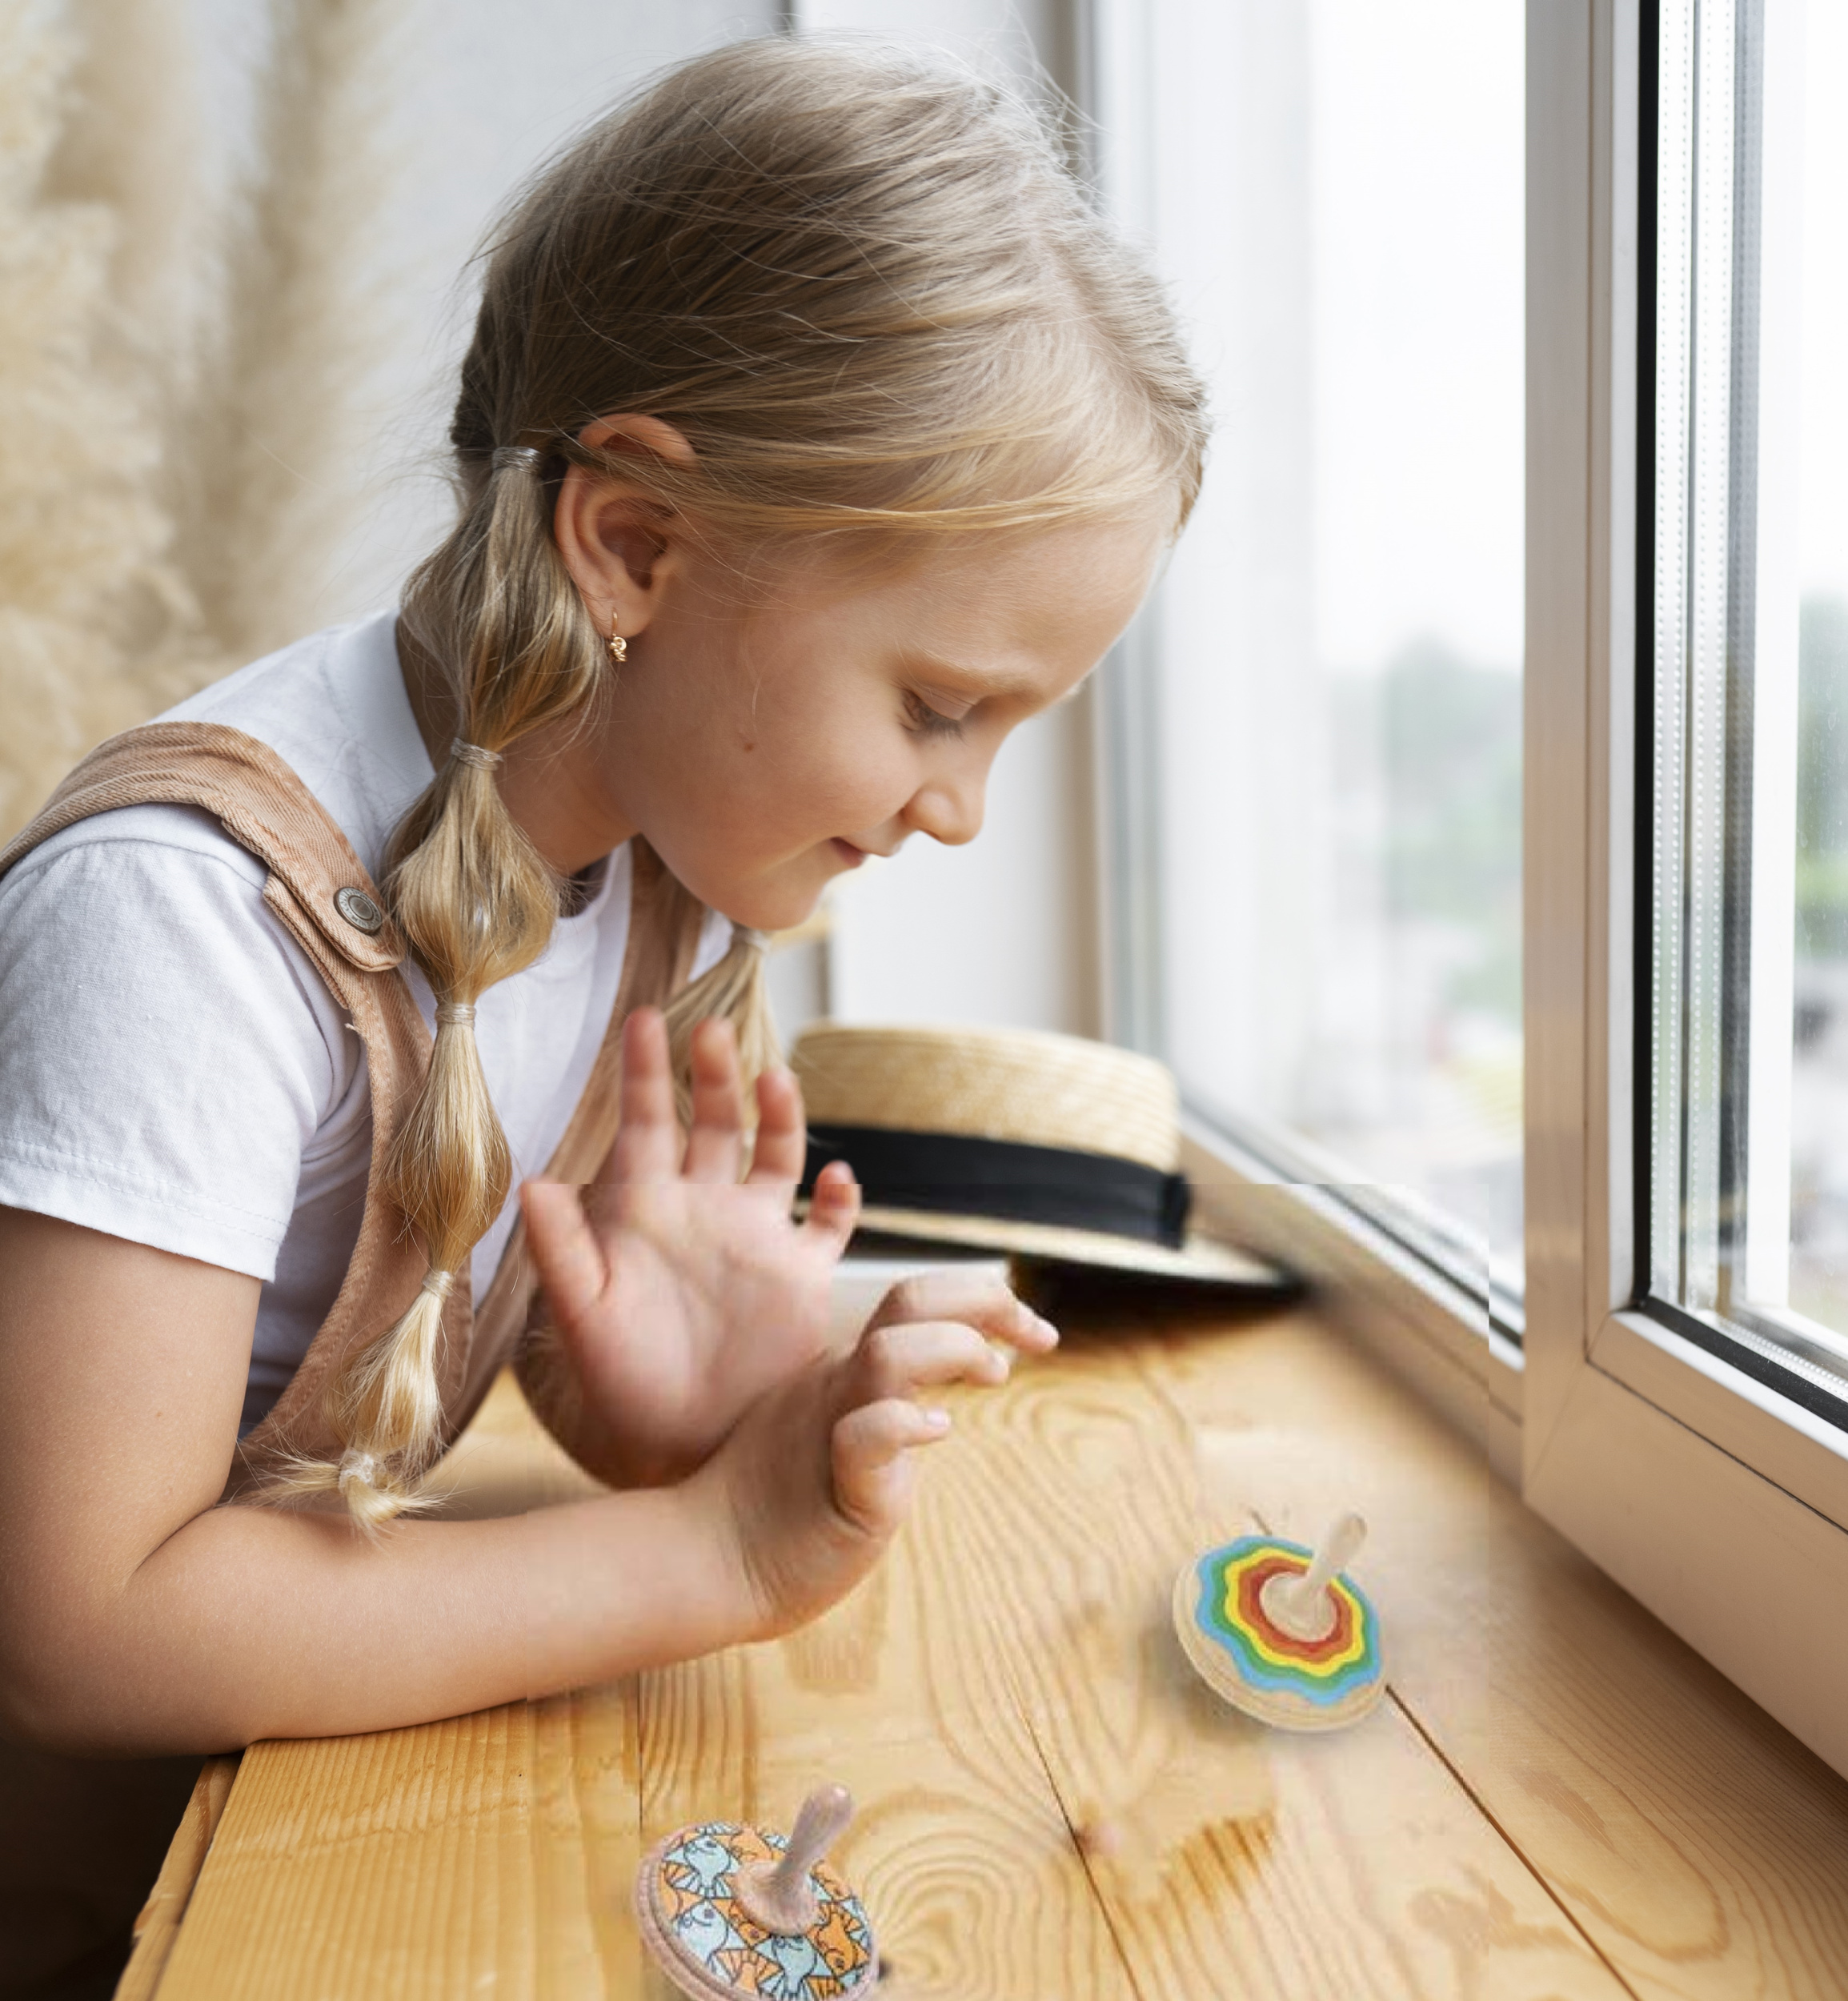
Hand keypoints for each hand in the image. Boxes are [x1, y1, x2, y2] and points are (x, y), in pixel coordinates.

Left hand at [520, 1007, 861, 1484]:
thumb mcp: (582, 1317)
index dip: (642, 1073)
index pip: (644, 1124)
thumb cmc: (623, 1385)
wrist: (685, 1448)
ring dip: (778, 1115)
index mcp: (646, 1211)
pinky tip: (837, 1177)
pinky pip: (829, 1224)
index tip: (642, 1018)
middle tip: (711, 1031)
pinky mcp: (801, 1275)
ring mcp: (756, 1238)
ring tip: (774, 1078)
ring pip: (774, 1154)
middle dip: (712, 1075)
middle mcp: (704, 1210)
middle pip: (712, 1122)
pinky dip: (839, 1198)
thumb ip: (561, 1249)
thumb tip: (534, 1181)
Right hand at [686, 1268, 1059, 1638]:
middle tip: (1038, 1336)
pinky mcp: (838, 1486)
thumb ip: (882, 1403)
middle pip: (911, 1298)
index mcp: (848, 1367)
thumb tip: (940, 1398)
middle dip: (988, 1302)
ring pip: (890, 1353)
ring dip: (956, 1350)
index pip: (919, 1299)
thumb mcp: (840, 1428)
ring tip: (994, 1376)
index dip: (985, 1299)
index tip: (1035, 1331)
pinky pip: (867, 1435)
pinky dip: (906, 1424)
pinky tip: (938, 1431)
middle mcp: (843, 1382)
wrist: (713, 1559)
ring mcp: (835, 1426)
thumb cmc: (782, 1500)